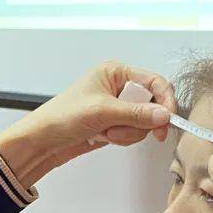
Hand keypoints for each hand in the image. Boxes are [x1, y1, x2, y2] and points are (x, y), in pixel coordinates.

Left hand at [0, 62, 175, 186]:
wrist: (43, 141)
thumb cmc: (62, 116)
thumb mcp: (102, 112)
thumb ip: (136, 114)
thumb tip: (164, 115)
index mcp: (115, 72)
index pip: (154, 81)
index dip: (164, 100)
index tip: (168, 119)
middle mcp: (119, 86)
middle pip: (152, 104)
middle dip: (139, 121)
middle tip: (131, 129)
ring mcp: (117, 107)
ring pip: (144, 122)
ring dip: (127, 132)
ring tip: (106, 132)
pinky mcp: (115, 124)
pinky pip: (133, 133)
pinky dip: (122, 138)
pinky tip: (103, 137)